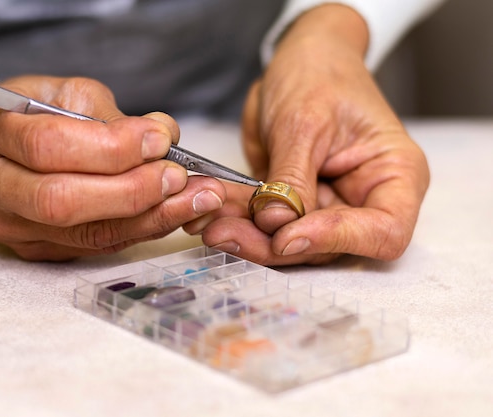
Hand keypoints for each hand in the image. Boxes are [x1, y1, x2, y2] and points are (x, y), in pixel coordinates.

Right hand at [0, 75, 225, 259]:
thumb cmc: (25, 111)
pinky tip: (169, 213)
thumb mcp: (59, 91)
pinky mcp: (30, 250)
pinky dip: (137, 230)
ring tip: (193, 200)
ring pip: (82, 235)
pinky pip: (92, 247)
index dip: (110, 147)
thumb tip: (165, 137)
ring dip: (147, 218)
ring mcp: (4, 227)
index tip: (159, 139)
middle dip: (131, 191)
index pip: (48, 146)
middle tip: (180, 177)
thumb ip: (108, 113)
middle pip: (61, 202)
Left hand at [185, 5, 428, 264]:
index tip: (286, 236)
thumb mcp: (304, 121)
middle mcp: (365, 200)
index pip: (383, 232)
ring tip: (209, 223)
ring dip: (248, 237)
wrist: (302, 60)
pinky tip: (210, 215)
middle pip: (328, 246)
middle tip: (224, 233)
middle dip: (273, 244)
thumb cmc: (320, 75)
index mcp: (394, 176)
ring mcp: (328, 207)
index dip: (335, 240)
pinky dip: (239, 222)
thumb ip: (292, 177)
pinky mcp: (294, 205)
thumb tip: (276, 224)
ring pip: (292, 242)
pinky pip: (268, 225)